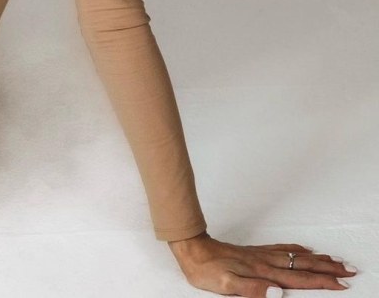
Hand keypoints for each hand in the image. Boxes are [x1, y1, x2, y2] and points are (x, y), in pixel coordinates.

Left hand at [168, 231, 357, 295]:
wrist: (191, 249)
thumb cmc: (207, 271)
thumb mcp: (226, 286)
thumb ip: (254, 290)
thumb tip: (280, 292)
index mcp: (263, 273)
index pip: (299, 279)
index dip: (322, 282)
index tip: (343, 283)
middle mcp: (266, 263)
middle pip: (303, 265)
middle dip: (328, 269)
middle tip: (350, 269)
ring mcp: (261, 256)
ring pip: (296, 256)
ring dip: (318, 259)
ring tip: (335, 260)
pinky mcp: (254, 252)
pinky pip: (282, 249)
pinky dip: (297, 250)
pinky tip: (304, 250)